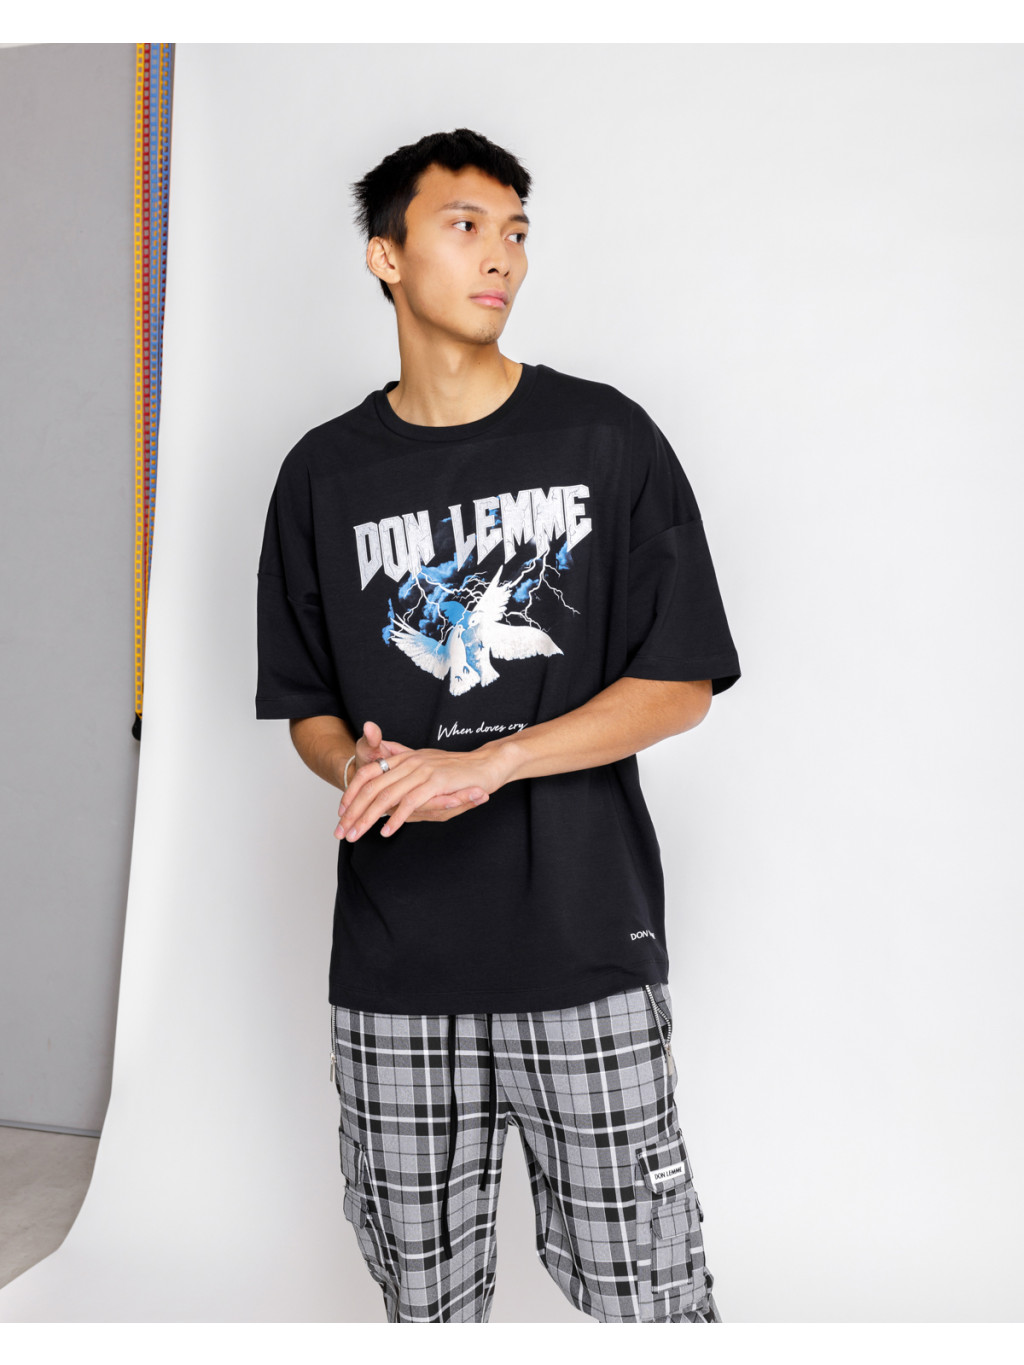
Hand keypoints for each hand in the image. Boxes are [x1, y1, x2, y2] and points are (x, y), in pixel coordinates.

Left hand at [336, 731, 507, 840]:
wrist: (487, 764)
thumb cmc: (457, 772)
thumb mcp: (426, 769)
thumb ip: (406, 774)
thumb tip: (386, 788)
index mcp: (404, 758)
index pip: (368, 773)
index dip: (352, 793)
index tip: (342, 813)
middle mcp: (409, 762)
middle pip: (371, 787)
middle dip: (353, 812)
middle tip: (341, 831)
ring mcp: (422, 770)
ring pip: (386, 796)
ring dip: (368, 818)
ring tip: (356, 834)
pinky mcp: (436, 781)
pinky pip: (410, 802)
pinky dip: (396, 818)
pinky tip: (387, 831)